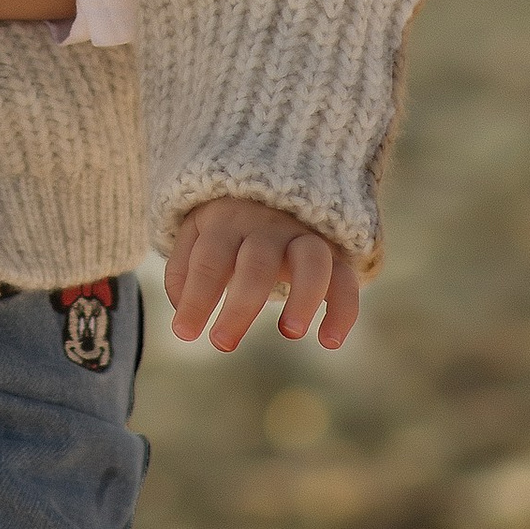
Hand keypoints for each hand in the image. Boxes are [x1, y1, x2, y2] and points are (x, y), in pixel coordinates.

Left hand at [165, 197, 361, 352]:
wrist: (273, 184)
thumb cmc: (226, 225)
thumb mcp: (197, 234)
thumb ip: (183, 271)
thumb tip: (183, 315)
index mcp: (227, 221)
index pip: (210, 260)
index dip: (196, 297)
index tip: (184, 333)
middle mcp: (268, 226)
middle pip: (257, 263)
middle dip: (240, 306)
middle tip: (221, 344)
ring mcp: (304, 236)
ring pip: (311, 261)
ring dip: (303, 296)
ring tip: (289, 333)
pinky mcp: (334, 253)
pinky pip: (346, 279)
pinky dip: (344, 310)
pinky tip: (330, 341)